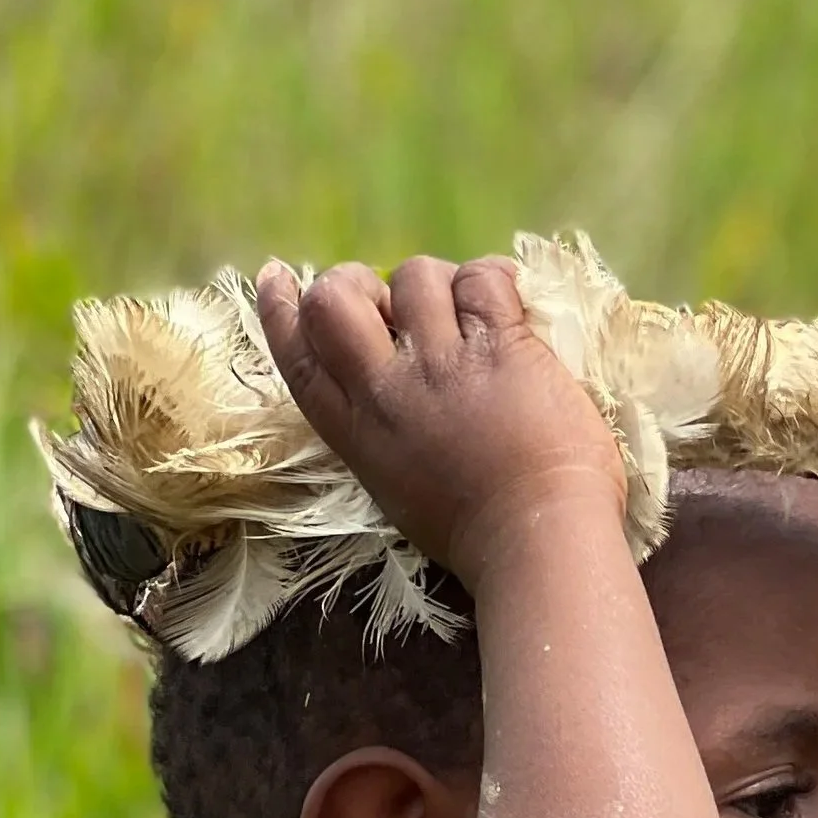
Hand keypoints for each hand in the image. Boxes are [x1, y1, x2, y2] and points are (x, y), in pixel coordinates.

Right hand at [253, 256, 625, 589]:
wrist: (539, 542)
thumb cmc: (483, 538)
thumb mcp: (402, 490)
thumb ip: (386, 437)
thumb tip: (391, 391)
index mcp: (357, 431)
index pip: (298, 355)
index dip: (280, 308)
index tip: (279, 275)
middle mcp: (388, 390)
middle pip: (334, 301)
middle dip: (354, 281)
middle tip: (394, 298)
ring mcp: (443, 364)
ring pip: (414, 277)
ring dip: (439, 282)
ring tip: (472, 312)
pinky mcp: (503, 347)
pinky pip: (482, 280)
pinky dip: (493, 278)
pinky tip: (512, 302)